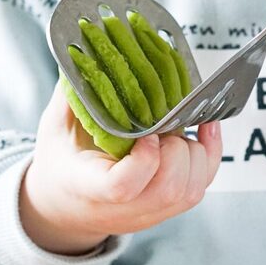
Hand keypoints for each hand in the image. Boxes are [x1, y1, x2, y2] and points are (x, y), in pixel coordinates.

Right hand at [19, 83, 222, 254]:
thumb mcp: (55, 126)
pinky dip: (210, 154)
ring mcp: (149, 212)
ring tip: (180, 128)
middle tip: (165, 126)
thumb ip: (74, 93)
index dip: (144, 161)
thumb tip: (88, 52)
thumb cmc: (62, 163)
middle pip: (168, 189)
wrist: (66, 206)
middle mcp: (123, 208)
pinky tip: (205, 127)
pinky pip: (200, 187)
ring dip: (196, 153)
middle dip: (177, 150)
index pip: (122, 187)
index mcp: (88, 187)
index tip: (147, 134)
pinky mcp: (168, 209)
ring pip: (190, 192)